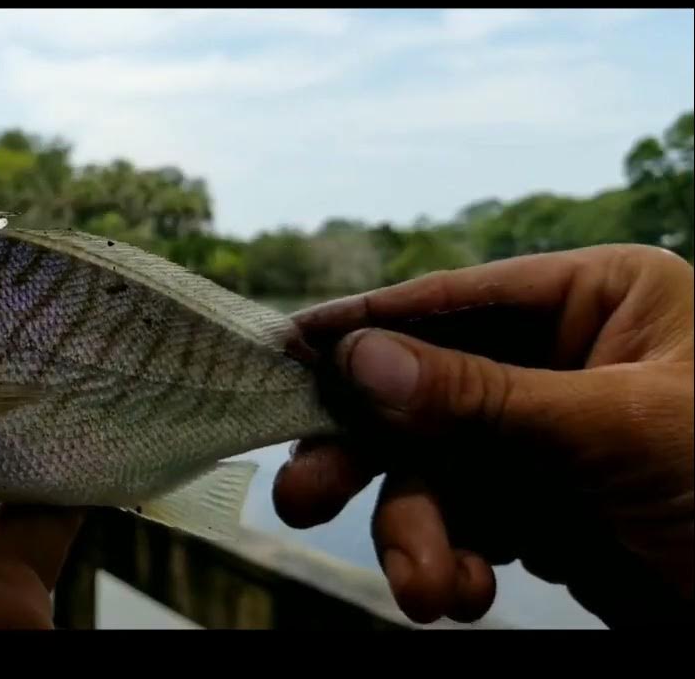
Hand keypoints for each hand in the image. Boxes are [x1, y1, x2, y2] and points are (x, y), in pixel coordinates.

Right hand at [272, 244, 692, 627]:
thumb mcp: (614, 433)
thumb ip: (480, 398)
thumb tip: (362, 359)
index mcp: (599, 302)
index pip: (456, 303)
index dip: (367, 329)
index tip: (286, 350)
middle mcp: (562, 362)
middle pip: (425, 395)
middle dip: (370, 455)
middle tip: (303, 496)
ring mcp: (549, 440)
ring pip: (436, 474)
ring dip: (418, 535)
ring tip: (428, 591)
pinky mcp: (546, 510)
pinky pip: (465, 526)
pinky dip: (452, 563)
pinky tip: (460, 598)